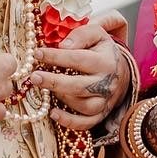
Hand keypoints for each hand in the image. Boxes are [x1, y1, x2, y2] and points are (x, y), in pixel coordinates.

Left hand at [27, 16, 131, 131]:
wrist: (122, 72)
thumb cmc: (103, 51)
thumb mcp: (98, 34)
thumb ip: (82, 34)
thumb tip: (63, 45)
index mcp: (106, 61)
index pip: (79, 59)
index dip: (57, 56)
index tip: (37, 53)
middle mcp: (106, 83)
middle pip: (79, 86)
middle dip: (54, 82)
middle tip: (34, 77)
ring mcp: (105, 101)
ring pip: (83, 106)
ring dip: (61, 98)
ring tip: (44, 90)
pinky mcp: (101, 114)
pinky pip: (86, 123)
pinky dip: (69, 121)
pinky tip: (53, 113)